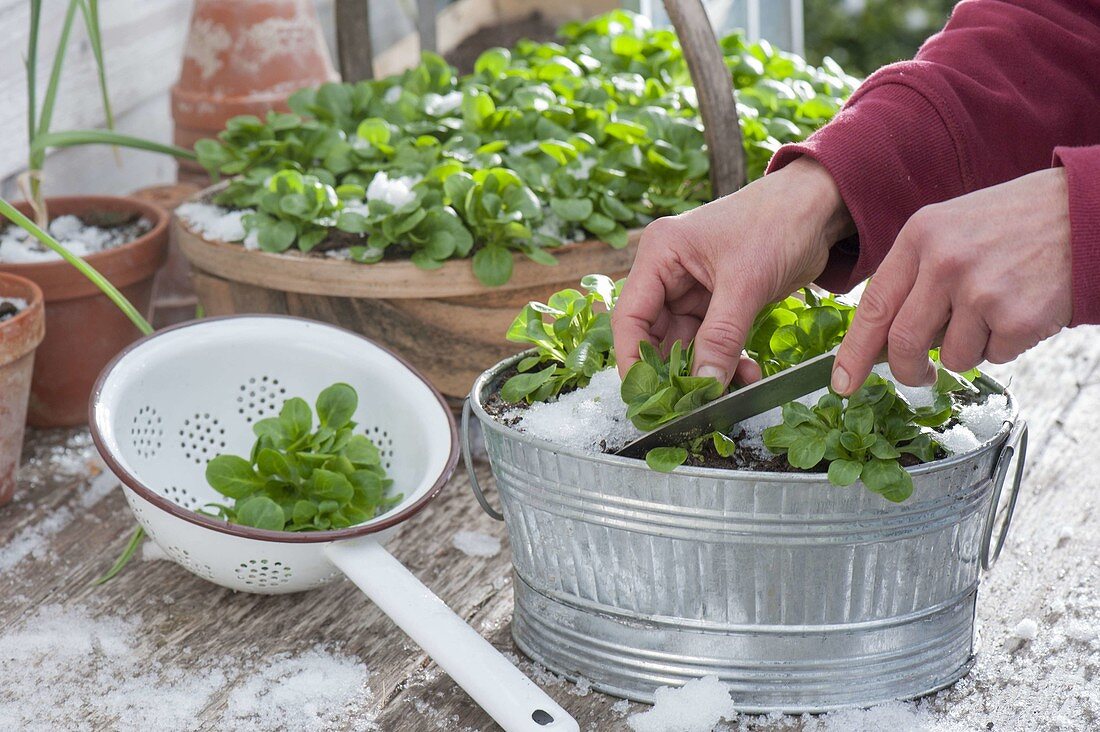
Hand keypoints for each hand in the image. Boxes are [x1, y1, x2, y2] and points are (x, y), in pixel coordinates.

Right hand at [613, 157, 853, 384]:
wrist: (822, 206)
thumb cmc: (778, 223)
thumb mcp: (745, 283)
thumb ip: (721, 336)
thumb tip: (703, 383)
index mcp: (660, 254)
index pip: (630, 317)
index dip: (633, 359)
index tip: (649, 395)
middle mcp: (669, 272)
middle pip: (655, 335)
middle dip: (674, 371)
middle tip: (692, 403)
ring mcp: (694, 288)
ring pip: (686, 344)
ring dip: (706, 370)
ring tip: (730, 391)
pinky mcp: (720, 301)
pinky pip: (712, 342)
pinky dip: (726, 361)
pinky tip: (748, 375)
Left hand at [832, 167, 1072, 393]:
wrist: (1084, 212)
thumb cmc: (1012, 223)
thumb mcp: (949, 228)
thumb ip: (913, 275)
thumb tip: (880, 337)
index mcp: (920, 238)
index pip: (873, 306)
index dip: (853, 352)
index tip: (842, 382)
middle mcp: (945, 263)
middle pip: (902, 343)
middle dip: (906, 370)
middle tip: (917, 375)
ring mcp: (981, 291)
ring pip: (950, 356)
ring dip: (966, 350)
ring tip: (991, 313)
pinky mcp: (1016, 317)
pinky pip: (993, 357)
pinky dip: (1003, 346)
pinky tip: (1018, 311)